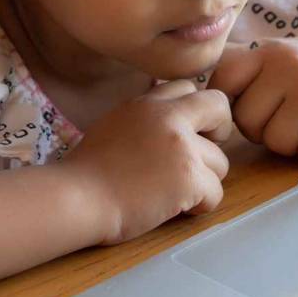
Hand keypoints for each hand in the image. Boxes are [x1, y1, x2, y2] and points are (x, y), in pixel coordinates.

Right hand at [61, 80, 233, 245]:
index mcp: (146, 103)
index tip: (185, 134)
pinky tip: (173, 209)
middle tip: (200, 157)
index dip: (194, 112)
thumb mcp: (112, 125)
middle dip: (219, 130)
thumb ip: (143, 119)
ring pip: (221, 162)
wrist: (77, 197)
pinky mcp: (189, 177)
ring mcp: (182, 147)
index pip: (188, 87)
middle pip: (219, 106)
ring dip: (204, 180)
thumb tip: (166, 125)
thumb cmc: (85, 173)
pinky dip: (199, 206)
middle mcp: (168, 117)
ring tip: (173, 193)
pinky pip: (216, 193)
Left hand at [208, 33, 297, 165]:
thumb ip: (245, 70)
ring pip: (275, 142)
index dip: (232, 102)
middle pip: (246, 120)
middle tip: (290, 116)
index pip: (224, 80)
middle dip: (263, 128)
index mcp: (272, 51)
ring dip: (290, 142)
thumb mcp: (284, 59)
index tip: (253, 104)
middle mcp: (292, 68)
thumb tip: (190, 92)